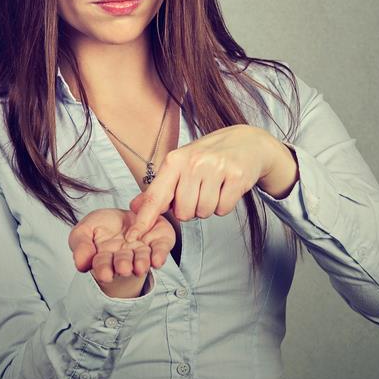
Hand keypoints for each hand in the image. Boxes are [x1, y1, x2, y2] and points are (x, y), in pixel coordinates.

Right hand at [68, 208, 175, 297]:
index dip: (103, 270)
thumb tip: (80, 264)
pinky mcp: (160, 240)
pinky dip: (160, 254)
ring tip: (140, 266)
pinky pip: (161, 247)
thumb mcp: (84, 230)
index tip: (105, 275)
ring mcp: (143, 250)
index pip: (102, 265)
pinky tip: (157, 261)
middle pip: (124, 263)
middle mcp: (125, 259)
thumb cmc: (102, 226)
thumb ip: (80, 245)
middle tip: (124, 268)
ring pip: (143, 258)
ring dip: (141, 263)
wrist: (126, 215)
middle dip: (124, 265)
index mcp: (105, 259)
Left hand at [125, 125, 282, 241]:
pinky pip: (223, 210)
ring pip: (204, 212)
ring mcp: (216, 168)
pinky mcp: (237, 177)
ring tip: (213, 187)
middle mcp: (194, 163)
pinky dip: (224, 205)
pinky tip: (226, 188)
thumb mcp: (180, 165)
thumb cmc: (208, 156)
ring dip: (208, 207)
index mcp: (174, 160)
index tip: (132, 237)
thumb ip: (158, 188)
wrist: (246, 142)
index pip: (155, 196)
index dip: (143, 220)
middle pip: (183, 212)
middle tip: (199, 190)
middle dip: (190, 208)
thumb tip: (134, 207)